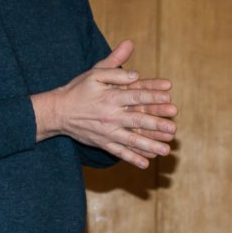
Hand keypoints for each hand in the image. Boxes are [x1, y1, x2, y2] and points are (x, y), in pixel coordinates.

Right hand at [31, 40, 177, 168]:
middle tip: (173, 128)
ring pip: (131, 141)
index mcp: (110, 97)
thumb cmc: (79, 89)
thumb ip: (115, 69)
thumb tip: (135, 74)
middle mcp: (110, 116)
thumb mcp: (94, 74)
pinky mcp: (103, 143)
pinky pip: (119, 152)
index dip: (153, 97)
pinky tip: (146, 163)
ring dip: (149, 146)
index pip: (136, 96)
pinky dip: (132, 159)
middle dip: (156, 125)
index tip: (169, 97)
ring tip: (166, 150)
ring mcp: (107, 132)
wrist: (58, 112)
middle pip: (137, 121)